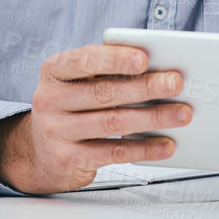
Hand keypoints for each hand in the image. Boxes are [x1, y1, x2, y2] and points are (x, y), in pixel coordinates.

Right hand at [0, 44, 190, 193]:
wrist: (38, 151)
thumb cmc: (70, 105)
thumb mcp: (77, 80)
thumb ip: (105, 70)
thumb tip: (155, 68)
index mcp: (54, 70)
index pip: (84, 60)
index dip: (114, 59)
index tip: (144, 59)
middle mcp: (50, 100)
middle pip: (104, 92)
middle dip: (145, 87)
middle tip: (176, 83)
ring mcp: (56, 132)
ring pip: (112, 123)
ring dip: (153, 117)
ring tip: (181, 112)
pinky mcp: (68, 159)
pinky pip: (113, 153)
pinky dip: (144, 148)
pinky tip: (166, 144)